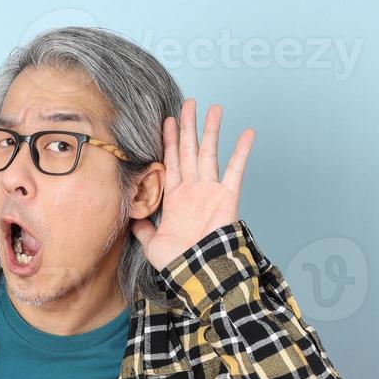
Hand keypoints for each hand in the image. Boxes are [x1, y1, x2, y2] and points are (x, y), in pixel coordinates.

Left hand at [130, 97, 253, 271]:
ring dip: (210, 130)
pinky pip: (235, 169)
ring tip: (212, 108)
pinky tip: (246, 133)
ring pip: (209, 153)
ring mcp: (211, 191)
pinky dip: (241, 151)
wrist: (199, 275)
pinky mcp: (228, 196)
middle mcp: (193, 190)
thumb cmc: (178, 263)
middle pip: (188, 150)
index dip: (167, 141)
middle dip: (187, 127)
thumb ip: (143, 229)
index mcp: (175, 198)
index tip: (165, 121)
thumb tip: (131, 219)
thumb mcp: (151, 244)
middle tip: (187, 104)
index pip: (170, 162)